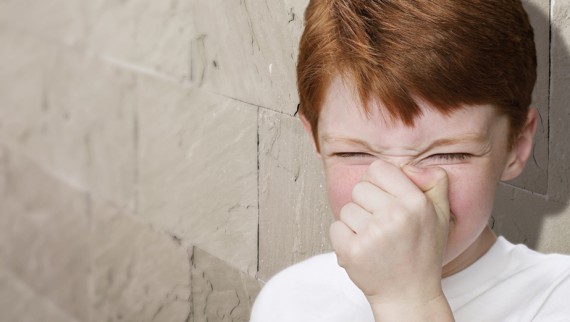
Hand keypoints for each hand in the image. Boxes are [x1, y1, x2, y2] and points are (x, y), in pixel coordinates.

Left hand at [329, 159, 452, 318]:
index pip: (378, 168)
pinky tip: (363, 248)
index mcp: (415, 202)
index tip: (383, 197)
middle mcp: (394, 215)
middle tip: (382, 223)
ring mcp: (372, 234)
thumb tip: (409, 165)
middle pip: (359, 188)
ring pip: (346, 208)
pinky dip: (344, 237)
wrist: (409, 294)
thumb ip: (434, 180)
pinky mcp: (352, 251)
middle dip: (366, 203)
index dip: (377, 181)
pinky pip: (335, 227)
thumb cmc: (422, 252)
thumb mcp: (441, 213)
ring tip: (375, 238)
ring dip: (356, 222)